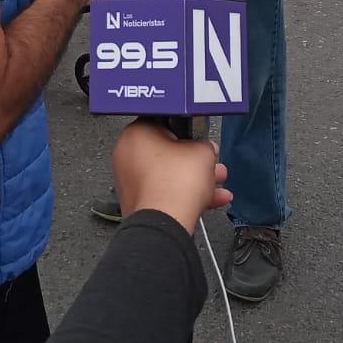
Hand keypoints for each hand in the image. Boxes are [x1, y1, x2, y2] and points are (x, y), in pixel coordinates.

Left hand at [112, 119, 231, 236]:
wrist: (165, 222)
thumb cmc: (175, 183)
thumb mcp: (203, 151)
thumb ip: (205, 145)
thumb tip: (205, 149)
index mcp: (135, 134)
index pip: (163, 121)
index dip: (185, 129)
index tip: (198, 137)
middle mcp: (126, 155)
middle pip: (167, 151)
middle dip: (193, 158)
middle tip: (210, 161)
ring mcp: (130, 181)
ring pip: (167, 174)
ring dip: (193, 177)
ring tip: (216, 182)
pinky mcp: (137, 202)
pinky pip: (164, 191)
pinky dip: (184, 194)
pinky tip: (211, 199)